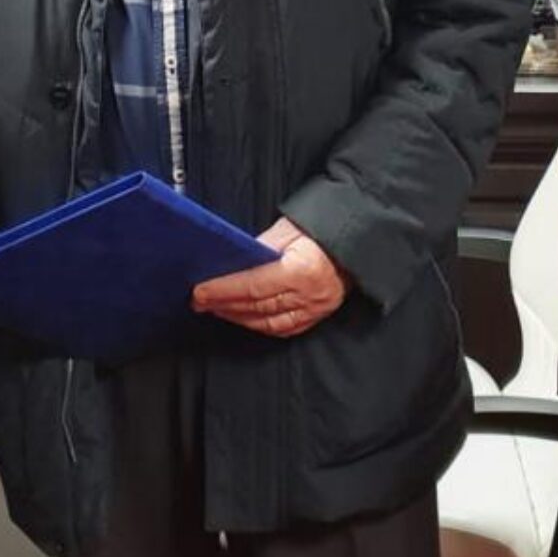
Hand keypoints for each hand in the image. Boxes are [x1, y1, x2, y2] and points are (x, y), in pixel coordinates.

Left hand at [191, 216, 347, 337]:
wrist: (358, 240)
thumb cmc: (323, 228)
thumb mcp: (289, 229)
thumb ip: (261, 248)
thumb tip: (234, 262)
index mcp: (302, 270)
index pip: (254, 286)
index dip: (224, 290)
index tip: (200, 291)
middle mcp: (309, 295)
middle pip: (257, 307)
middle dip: (224, 304)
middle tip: (199, 300)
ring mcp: (315, 309)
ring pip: (268, 322)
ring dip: (237, 316)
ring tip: (215, 308)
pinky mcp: (317, 316)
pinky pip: (283, 329)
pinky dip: (259, 324)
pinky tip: (242, 317)